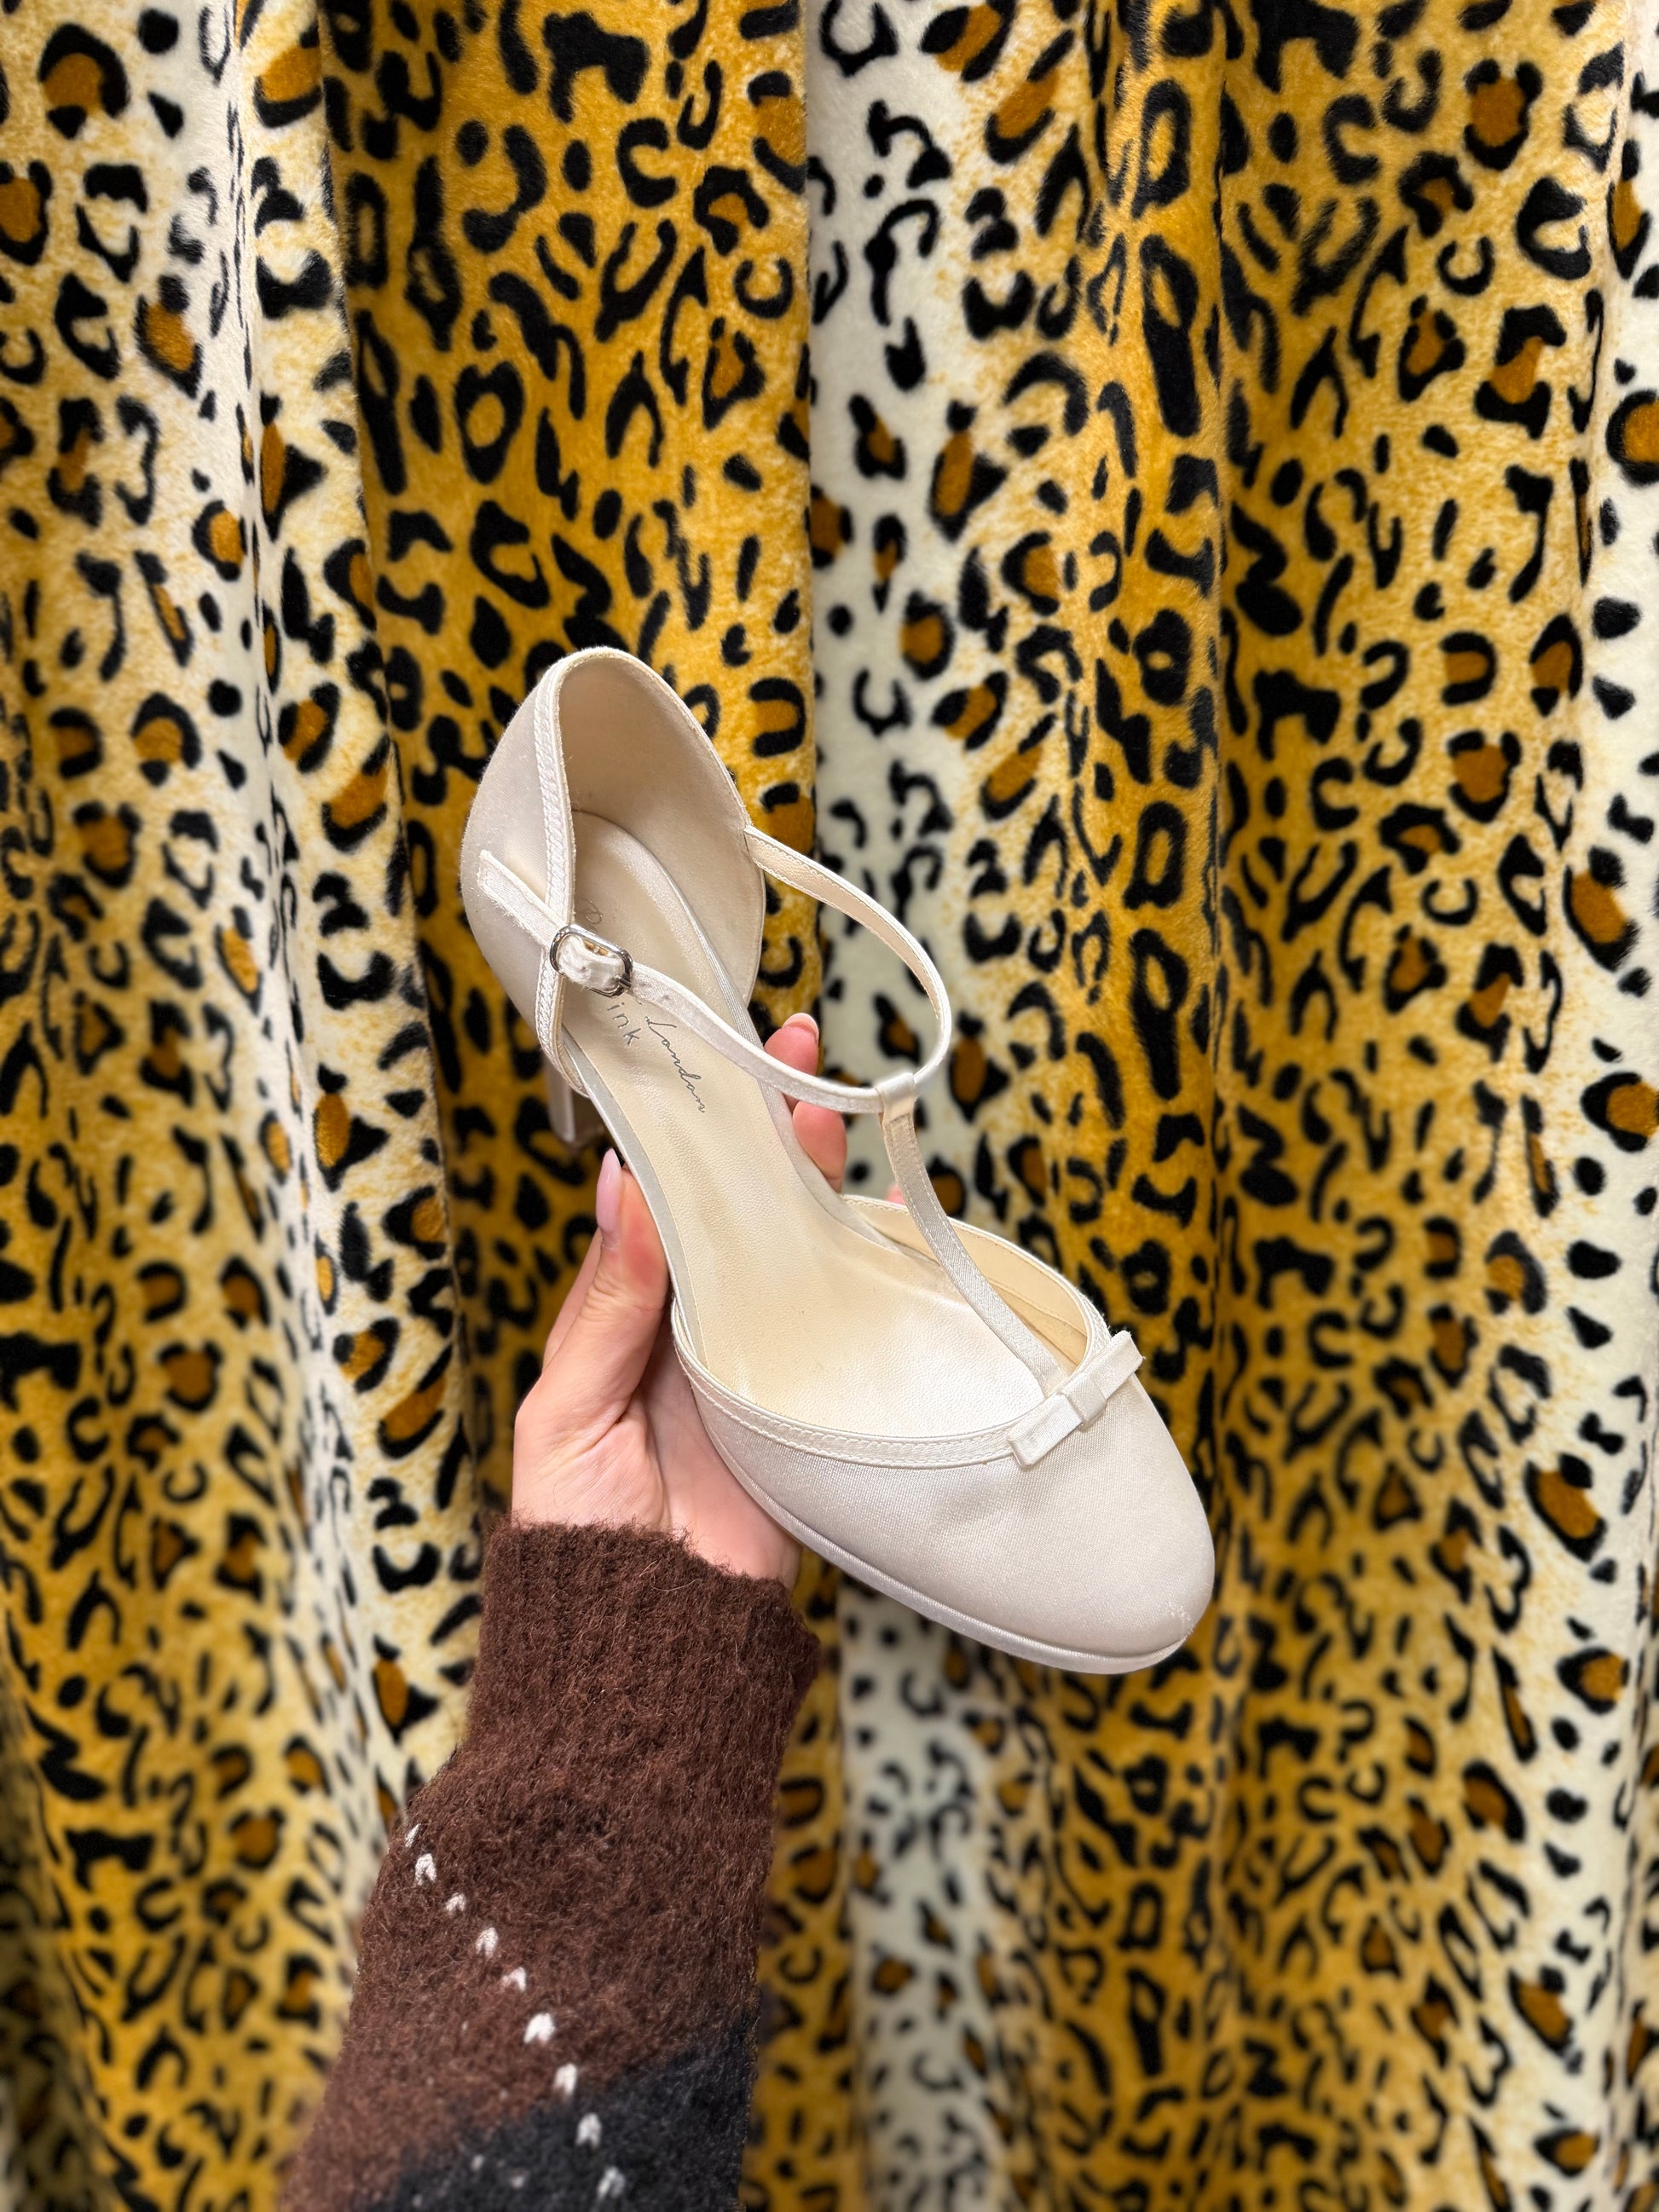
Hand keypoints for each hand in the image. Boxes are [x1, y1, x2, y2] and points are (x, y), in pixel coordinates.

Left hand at [511, 1013, 847, 1584]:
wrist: (652, 1650)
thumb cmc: (581, 1535)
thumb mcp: (567, 1411)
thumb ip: (608, 1305)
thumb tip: (625, 1192)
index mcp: (619, 1322)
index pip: (658, 1208)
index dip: (682, 1138)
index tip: (702, 1067)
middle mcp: (689, 1328)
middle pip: (733, 1213)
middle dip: (758, 1134)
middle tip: (784, 1052)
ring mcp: (754, 1360)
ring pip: (786, 1250)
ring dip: (805, 1179)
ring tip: (821, 1102)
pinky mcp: (807, 1400)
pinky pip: (831, 1320)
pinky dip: (849, 1265)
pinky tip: (861, 1206)